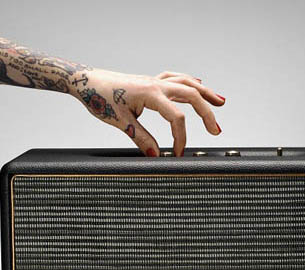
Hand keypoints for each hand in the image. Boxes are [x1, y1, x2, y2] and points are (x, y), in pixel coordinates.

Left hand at [73, 69, 224, 156]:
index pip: (176, 117)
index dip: (180, 138)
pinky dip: (189, 82)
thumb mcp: (119, 121)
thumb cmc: (98, 97)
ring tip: (220, 102)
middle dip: (207, 113)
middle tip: (216, 131)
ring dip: (205, 92)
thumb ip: (140, 138)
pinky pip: (175, 78)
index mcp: (149, 93)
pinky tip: (198, 83)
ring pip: (187, 82)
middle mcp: (155, 84)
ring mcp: (154, 80)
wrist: (84, 80)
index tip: (176, 154)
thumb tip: (155, 155)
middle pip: (191, 95)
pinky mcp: (150, 81)